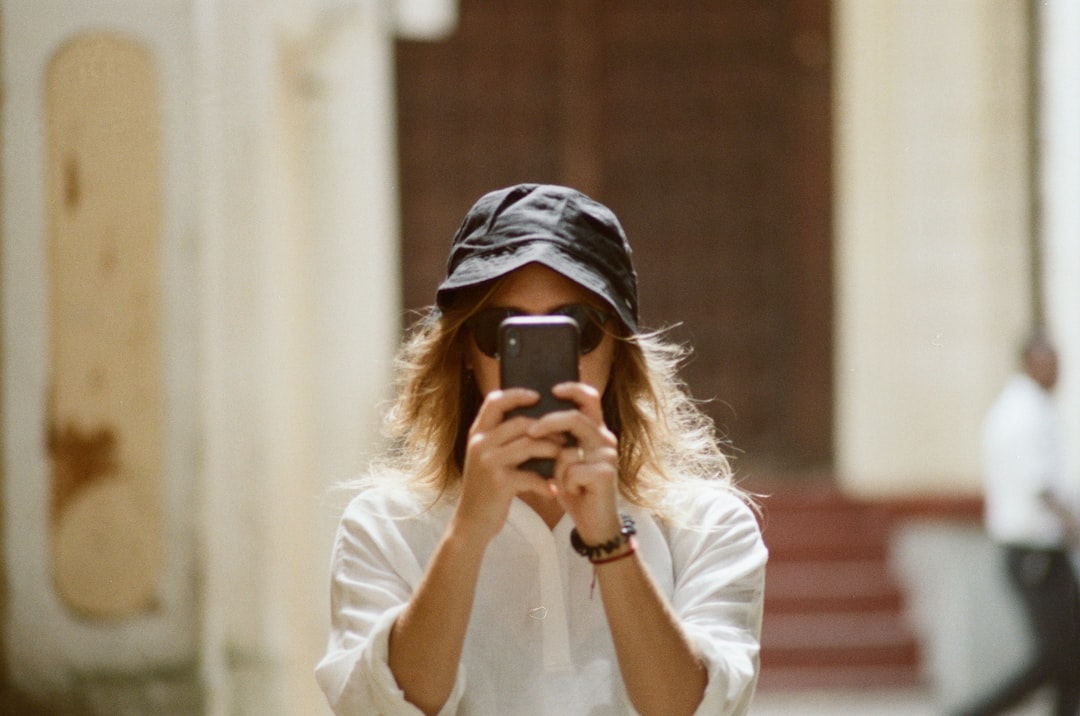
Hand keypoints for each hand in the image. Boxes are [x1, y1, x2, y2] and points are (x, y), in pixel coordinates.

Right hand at [454, 388, 562, 546]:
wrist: (471, 522)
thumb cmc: (486, 487)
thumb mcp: (486, 457)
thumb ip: (501, 438)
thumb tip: (534, 419)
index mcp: (477, 433)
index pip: (495, 400)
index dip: (517, 394)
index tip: (538, 396)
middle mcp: (480, 443)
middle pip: (521, 422)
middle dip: (547, 428)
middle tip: (564, 435)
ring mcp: (488, 462)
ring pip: (530, 444)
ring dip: (552, 449)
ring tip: (564, 455)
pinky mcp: (499, 482)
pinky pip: (531, 475)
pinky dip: (545, 482)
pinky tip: (554, 488)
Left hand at [529, 382, 621, 542]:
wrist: (596, 522)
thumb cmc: (577, 489)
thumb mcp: (563, 460)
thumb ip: (554, 440)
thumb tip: (528, 420)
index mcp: (595, 431)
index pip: (590, 399)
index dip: (573, 389)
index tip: (552, 389)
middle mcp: (604, 439)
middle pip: (575, 418)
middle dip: (549, 423)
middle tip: (530, 431)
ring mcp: (607, 456)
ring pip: (568, 450)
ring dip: (556, 467)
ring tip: (559, 480)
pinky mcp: (606, 474)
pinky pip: (572, 471)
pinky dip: (565, 484)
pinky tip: (575, 493)